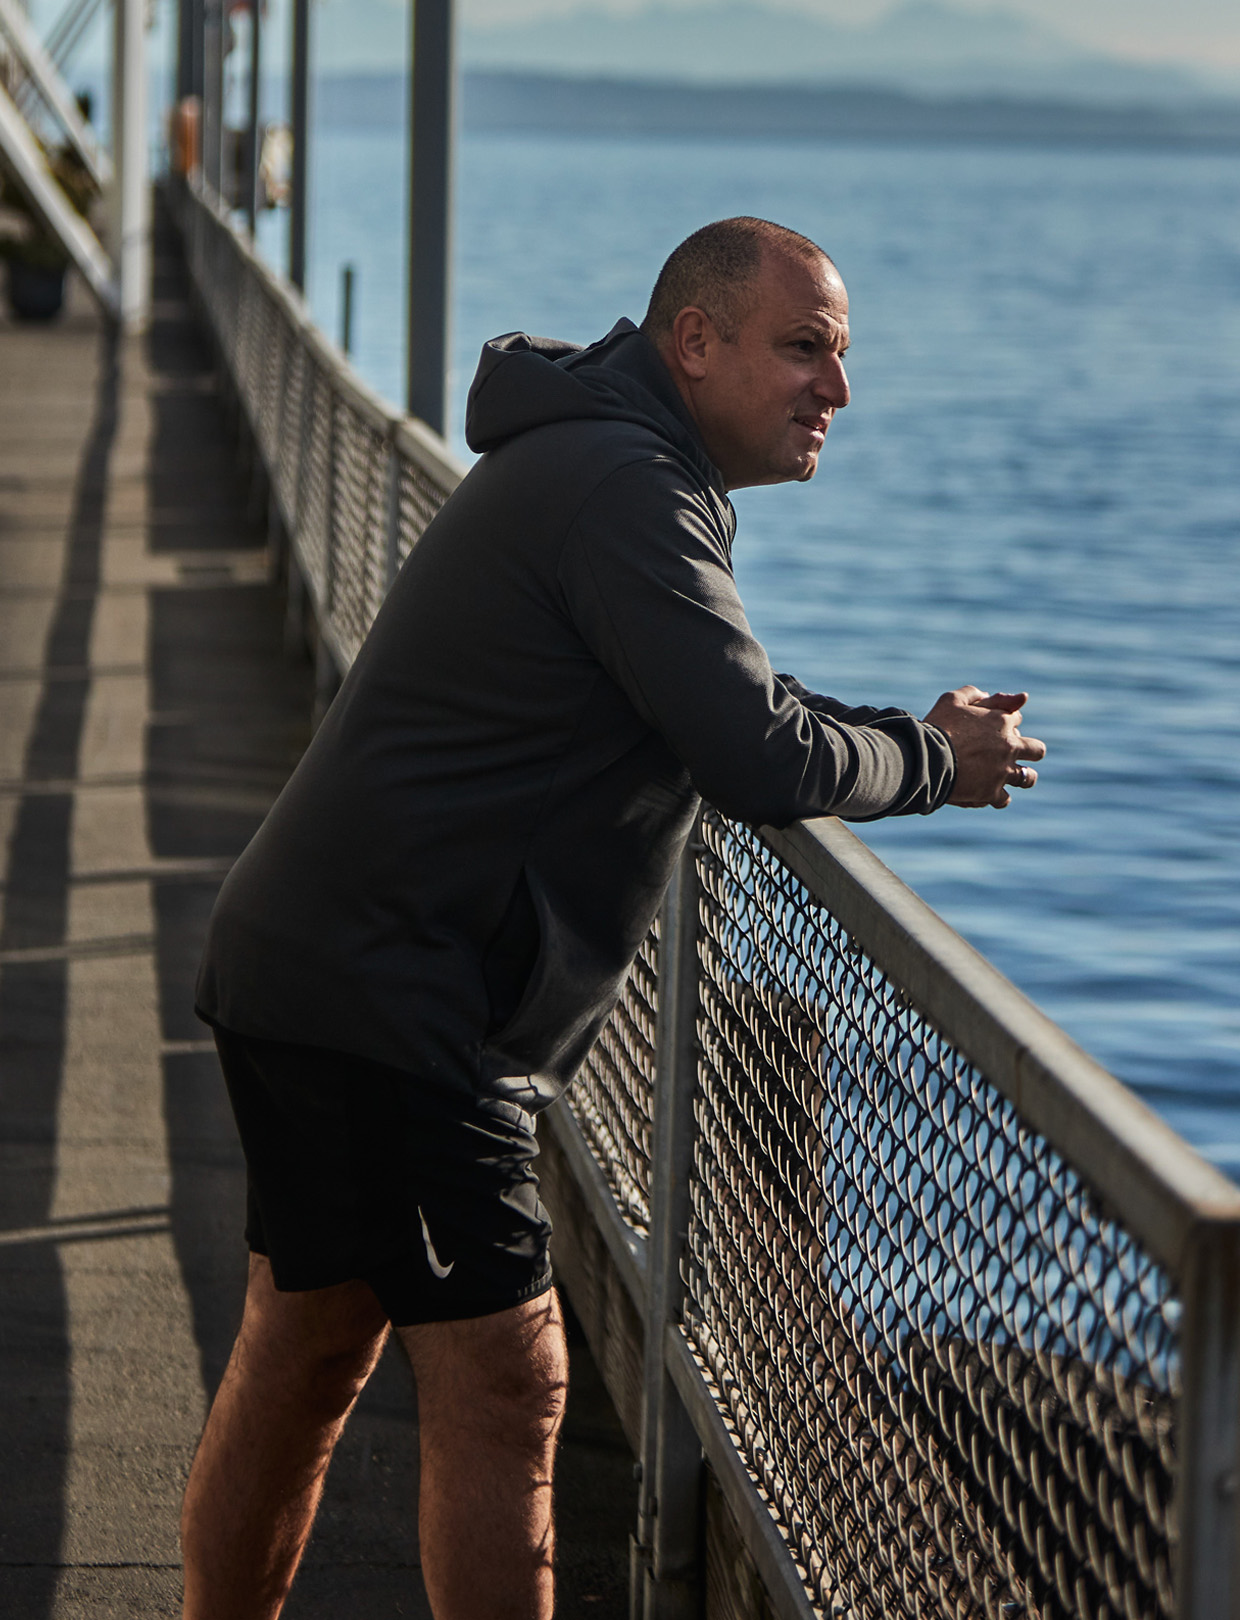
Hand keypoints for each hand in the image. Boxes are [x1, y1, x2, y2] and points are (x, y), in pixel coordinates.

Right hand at [923, 686, 1046, 808]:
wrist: (927, 758)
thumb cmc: (937, 727)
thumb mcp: (950, 700)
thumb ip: (971, 693)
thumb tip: (986, 693)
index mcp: (1001, 721)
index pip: (1016, 718)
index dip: (1006, 722)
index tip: (993, 728)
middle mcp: (1009, 746)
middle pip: (1036, 750)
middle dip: (1030, 751)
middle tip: (1012, 754)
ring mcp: (1003, 771)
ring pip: (1028, 778)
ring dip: (1022, 777)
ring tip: (1010, 778)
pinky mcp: (992, 792)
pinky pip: (1004, 799)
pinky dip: (998, 798)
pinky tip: (989, 796)